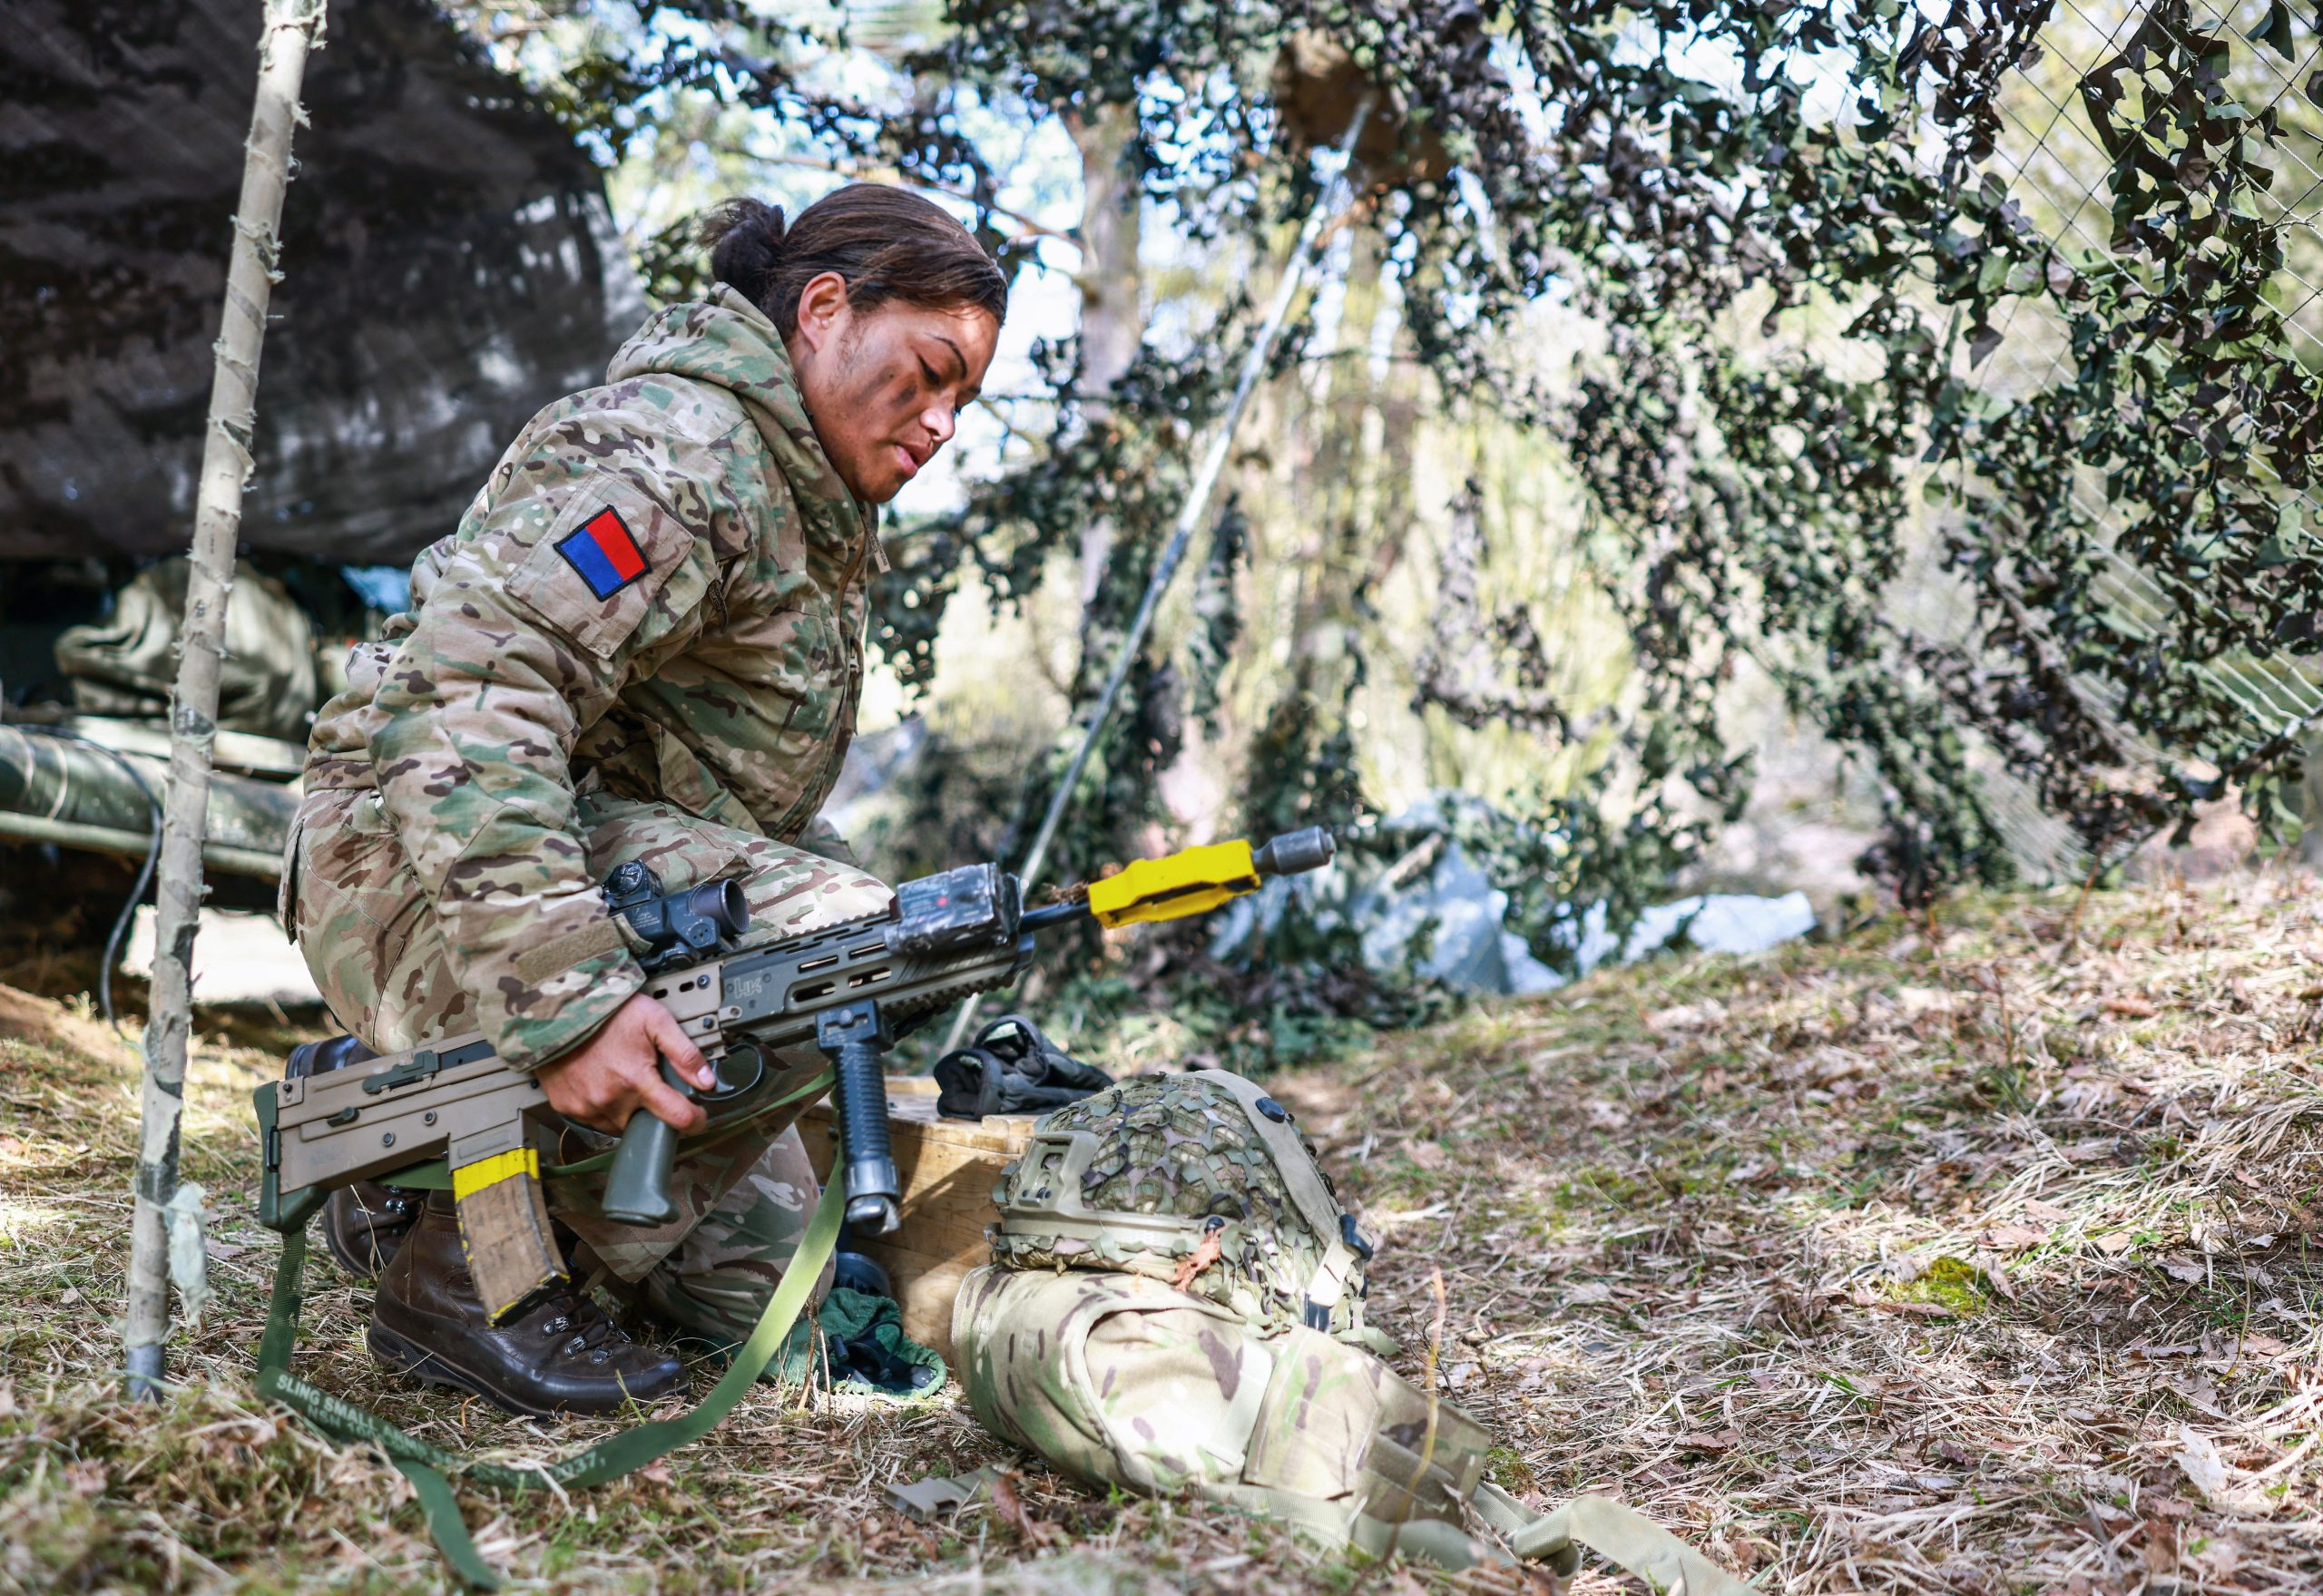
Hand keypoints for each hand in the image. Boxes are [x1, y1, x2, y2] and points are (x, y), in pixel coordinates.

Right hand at [535, 993, 716, 1134]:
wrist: (557, 1009)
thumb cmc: (606, 1012)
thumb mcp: (655, 1020)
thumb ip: (684, 1052)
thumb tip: (706, 1081)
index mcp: (635, 1080)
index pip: (676, 1117)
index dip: (694, 1120)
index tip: (698, 1116)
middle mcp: (610, 1099)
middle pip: (646, 1122)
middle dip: (655, 1109)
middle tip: (651, 1085)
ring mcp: (586, 1106)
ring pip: (619, 1124)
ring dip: (628, 1111)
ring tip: (624, 1081)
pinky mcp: (567, 1106)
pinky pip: (594, 1119)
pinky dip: (603, 1107)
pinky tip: (602, 1083)